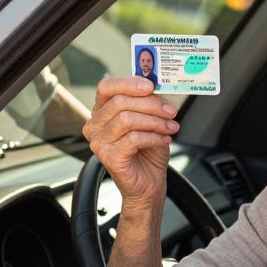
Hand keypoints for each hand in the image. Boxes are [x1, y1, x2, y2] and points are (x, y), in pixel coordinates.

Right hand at [82, 77, 178, 214]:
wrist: (148, 184)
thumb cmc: (147, 151)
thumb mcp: (149, 120)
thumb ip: (148, 102)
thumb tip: (157, 86)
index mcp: (102, 111)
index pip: (106, 87)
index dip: (129, 83)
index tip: (151, 86)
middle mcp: (95, 125)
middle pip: (120, 102)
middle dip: (151, 104)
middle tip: (171, 111)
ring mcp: (99, 142)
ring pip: (127, 119)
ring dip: (155, 121)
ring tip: (170, 127)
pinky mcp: (109, 157)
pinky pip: (133, 138)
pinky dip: (154, 136)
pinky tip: (164, 140)